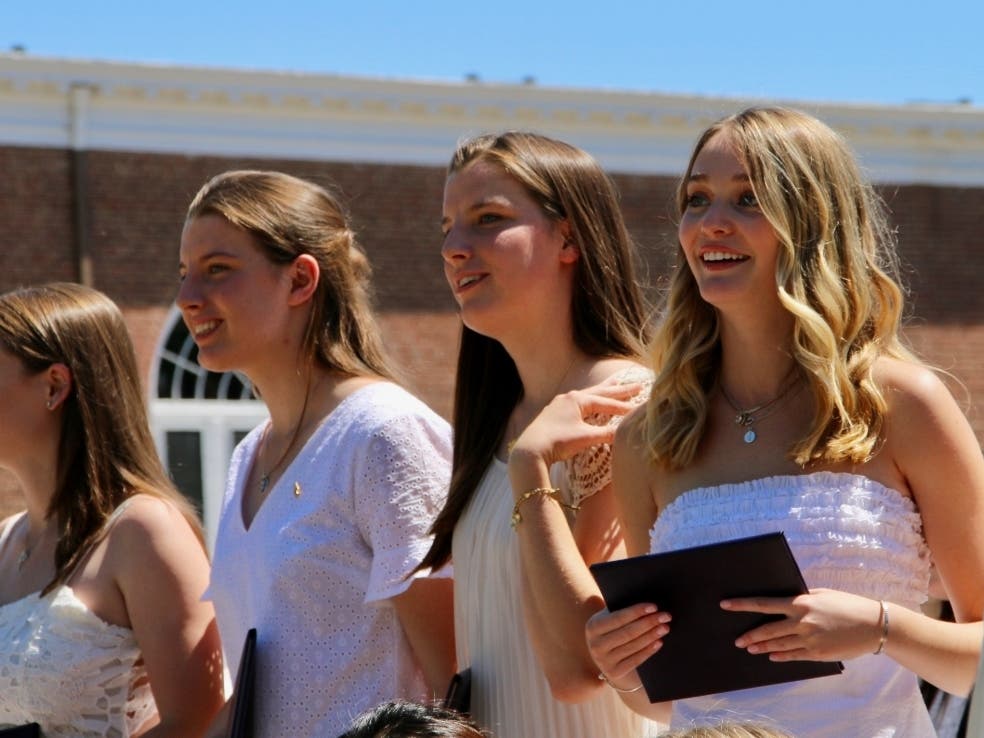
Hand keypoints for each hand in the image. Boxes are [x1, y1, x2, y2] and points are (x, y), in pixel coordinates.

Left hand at [510, 381, 643, 468]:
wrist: (530, 450)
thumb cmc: (558, 441)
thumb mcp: (586, 437)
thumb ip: (607, 434)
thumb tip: (627, 432)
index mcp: (577, 399)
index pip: (606, 402)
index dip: (624, 406)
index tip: (641, 408)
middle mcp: (569, 397)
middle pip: (599, 392)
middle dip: (619, 390)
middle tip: (638, 385)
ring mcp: (560, 405)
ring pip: (588, 396)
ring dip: (604, 393)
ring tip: (617, 385)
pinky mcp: (554, 414)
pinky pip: (579, 404)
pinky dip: (591, 402)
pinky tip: (592, 403)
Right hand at [585, 603, 670, 689]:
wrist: (607, 658)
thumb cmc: (613, 631)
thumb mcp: (610, 620)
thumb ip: (621, 612)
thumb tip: (647, 606)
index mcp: (593, 627)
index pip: (618, 618)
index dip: (637, 611)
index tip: (654, 606)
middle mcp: (595, 645)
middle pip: (627, 632)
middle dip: (649, 623)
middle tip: (665, 616)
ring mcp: (604, 661)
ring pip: (633, 646)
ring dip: (651, 636)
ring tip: (665, 627)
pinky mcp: (614, 673)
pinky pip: (635, 660)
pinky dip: (649, 650)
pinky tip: (659, 642)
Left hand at [723, 588, 882, 661]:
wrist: (873, 625)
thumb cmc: (847, 605)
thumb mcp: (822, 594)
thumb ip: (802, 597)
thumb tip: (785, 599)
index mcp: (800, 602)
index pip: (763, 603)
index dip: (742, 605)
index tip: (725, 605)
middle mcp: (802, 621)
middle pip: (767, 629)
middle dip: (749, 635)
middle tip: (737, 640)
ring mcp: (809, 639)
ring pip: (778, 645)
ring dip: (761, 647)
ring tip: (749, 648)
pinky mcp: (818, 653)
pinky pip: (794, 656)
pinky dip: (780, 656)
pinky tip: (771, 656)